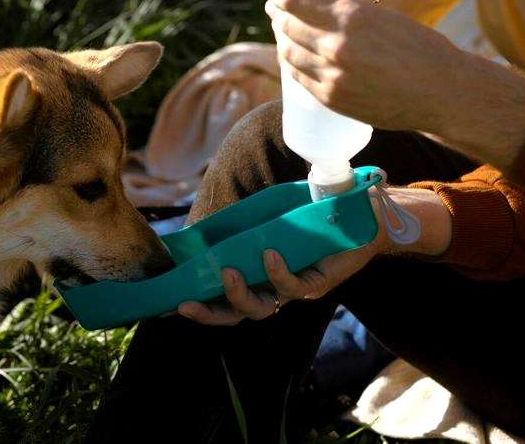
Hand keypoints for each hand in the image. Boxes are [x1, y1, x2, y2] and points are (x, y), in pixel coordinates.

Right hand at [178, 188, 450, 325]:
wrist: (359, 212)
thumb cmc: (310, 211)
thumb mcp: (269, 213)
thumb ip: (242, 217)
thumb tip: (203, 211)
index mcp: (254, 277)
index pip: (220, 300)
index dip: (195, 306)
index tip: (164, 304)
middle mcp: (270, 288)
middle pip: (234, 314)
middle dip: (207, 313)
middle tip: (182, 304)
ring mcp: (292, 288)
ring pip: (260, 308)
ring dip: (239, 295)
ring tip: (228, 274)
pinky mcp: (318, 282)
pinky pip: (294, 286)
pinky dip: (277, 272)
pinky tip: (269, 254)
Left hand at [266, 0, 524, 136]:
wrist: (441, 93)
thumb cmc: (421, 50)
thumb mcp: (386, 18)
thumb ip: (351, 15)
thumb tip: (321, 11)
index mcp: (352, 16)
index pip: (299, 0)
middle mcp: (337, 43)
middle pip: (290, 26)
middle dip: (279, 17)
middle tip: (274, 13)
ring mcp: (332, 73)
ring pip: (290, 53)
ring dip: (282, 42)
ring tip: (281, 35)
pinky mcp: (332, 98)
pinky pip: (300, 79)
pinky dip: (292, 67)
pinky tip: (291, 61)